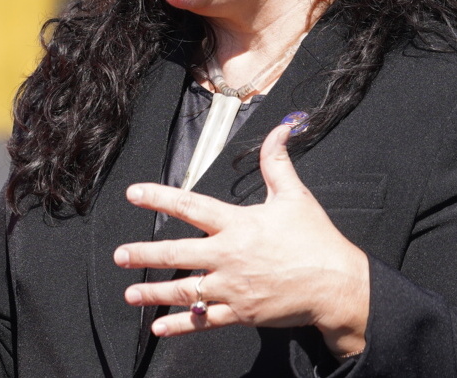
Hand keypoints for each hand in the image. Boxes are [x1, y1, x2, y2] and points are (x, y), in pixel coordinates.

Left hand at [113, 121, 369, 357]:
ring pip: (184, 291)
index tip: (133, 194)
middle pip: (177, 253)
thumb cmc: (316, 240)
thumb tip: (279, 130)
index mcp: (238, 224)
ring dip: (154, 293)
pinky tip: (159, 327)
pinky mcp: (240, 313)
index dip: (159, 197)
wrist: (336, 285)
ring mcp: (232, 288)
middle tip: (120, 255)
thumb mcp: (295, 196)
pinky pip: (203, 321)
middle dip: (145, 255)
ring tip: (130, 294)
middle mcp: (228, 256)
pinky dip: (180, 326)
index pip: (190, 206)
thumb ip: (277, 163)